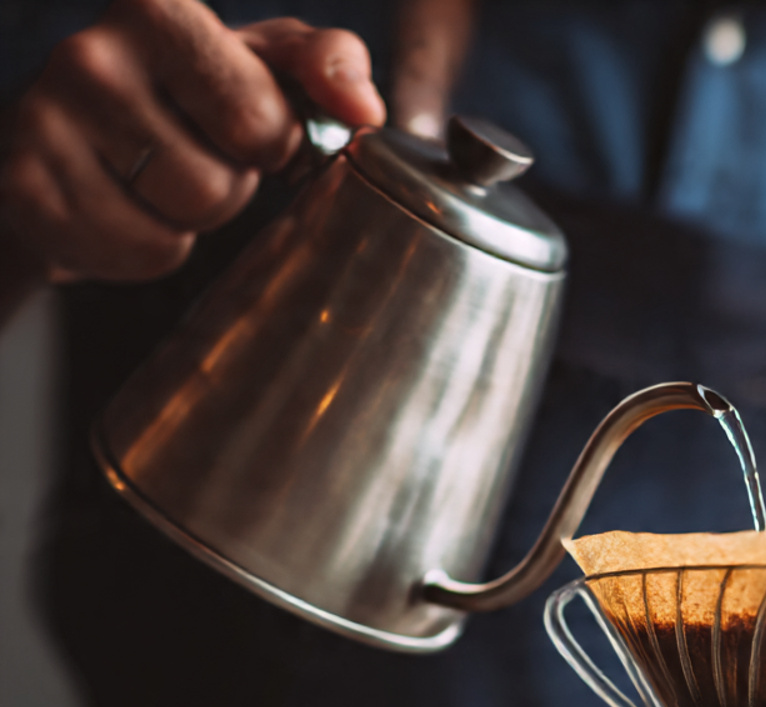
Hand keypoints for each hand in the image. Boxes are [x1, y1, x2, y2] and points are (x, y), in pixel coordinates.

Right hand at [0, 0, 384, 284]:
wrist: (80, 140)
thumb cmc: (193, 97)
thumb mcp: (266, 65)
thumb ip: (327, 66)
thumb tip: (365, 108)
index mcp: (159, 9)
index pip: (258, 120)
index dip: (269, 143)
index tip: (244, 127)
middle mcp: (90, 54)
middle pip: (217, 185)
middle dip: (226, 188)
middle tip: (196, 159)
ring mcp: (47, 121)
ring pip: (177, 228)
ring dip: (187, 222)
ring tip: (156, 182)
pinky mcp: (27, 189)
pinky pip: (137, 256)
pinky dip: (145, 251)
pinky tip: (121, 208)